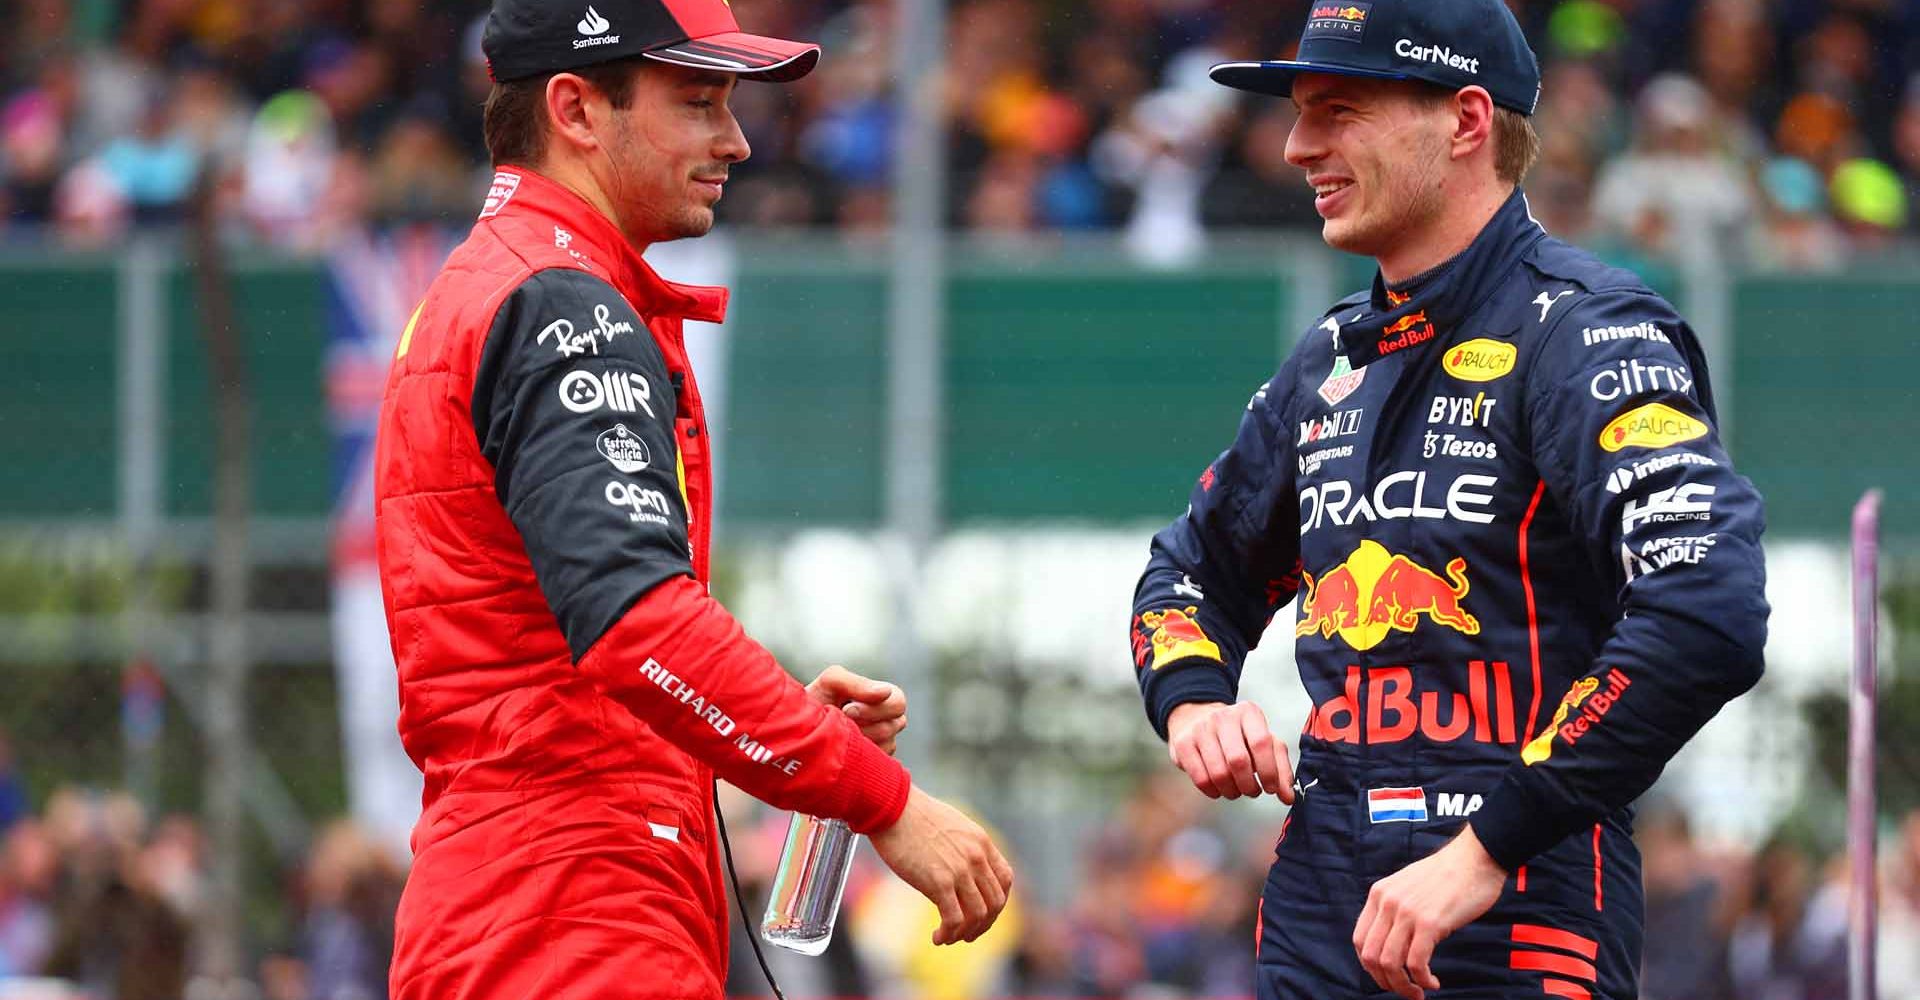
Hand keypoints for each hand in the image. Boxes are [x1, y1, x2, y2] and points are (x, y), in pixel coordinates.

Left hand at [806, 664, 906, 754]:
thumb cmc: (814, 702)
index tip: (847, 709)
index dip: (876, 707)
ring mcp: (882, 743)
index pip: (898, 701)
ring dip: (862, 738)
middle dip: (869, 722)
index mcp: (880, 698)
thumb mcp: (830, 683)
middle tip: (845, 721)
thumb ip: (856, 683)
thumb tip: (885, 692)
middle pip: (899, 722)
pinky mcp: (875, 764)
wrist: (796, 732)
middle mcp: (886, 720)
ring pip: (889, 743)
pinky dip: (860, 755)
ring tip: (841, 734)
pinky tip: (843, 749)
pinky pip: (878, 761)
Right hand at [870, 785, 1015, 945]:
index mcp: (981, 841)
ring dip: (966, 933)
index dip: (997, 901)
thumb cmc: (911, 814)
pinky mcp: (939, 882)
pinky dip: (948, 934)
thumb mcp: (950, 825)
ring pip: (978, 915)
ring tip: (949, 937)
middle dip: (983, 924)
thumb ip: (962, 847)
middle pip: (995, 902)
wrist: (891, 806)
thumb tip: (956, 871)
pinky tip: (937, 937)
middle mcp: (976, 857)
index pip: (1005, 879)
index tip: (983, 911)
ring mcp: (960, 870)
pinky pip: (954, 919)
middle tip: (966, 932)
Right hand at [1165, 701, 1293, 800]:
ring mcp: (1200, 729)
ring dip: (1231, 791)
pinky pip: (1200, 779)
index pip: (1262, 743)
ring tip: (1236, 791)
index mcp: (1248, 712)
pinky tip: (1218, 788)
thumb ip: (1280, 769)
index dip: (1269, 771)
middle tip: (1252, 791)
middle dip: (1249, 785)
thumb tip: (1288, 797)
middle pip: (1238, 760)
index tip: (1271, 788)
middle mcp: (1223, 716)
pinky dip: (1213, 791)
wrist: (1197, 719)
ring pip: (1218, 773)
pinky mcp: (1183, 744)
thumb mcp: (1263, 743)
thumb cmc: (1238, 736)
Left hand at [1353, 825, 1508, 998]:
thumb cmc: (1448, 874)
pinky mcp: (1430, 923)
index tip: (1387, 976)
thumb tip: (1393, 941)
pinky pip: (1416, 963)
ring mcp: (1407, 913)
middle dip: (1385, 982)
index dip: (1370, 966)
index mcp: (1379, 894)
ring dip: (1403, 987)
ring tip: (1419, 992)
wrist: (1476, 858)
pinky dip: (1422, 980)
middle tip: (1404, 991)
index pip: (1360, 940)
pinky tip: (1433, 982)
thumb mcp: (1408, 885)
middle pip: (1370, 957)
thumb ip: (1396, 907)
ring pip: (1390, 964)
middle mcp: (1387, 903)